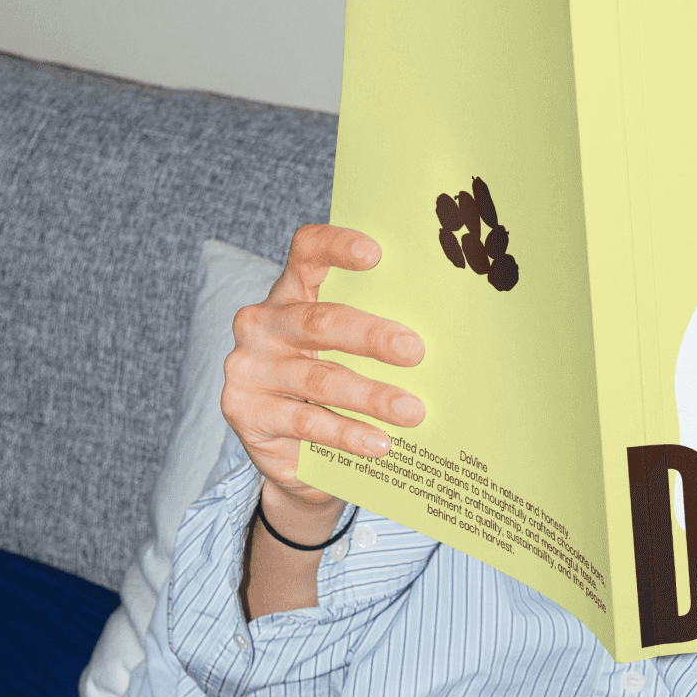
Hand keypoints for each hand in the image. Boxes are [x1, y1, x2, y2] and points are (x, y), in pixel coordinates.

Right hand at [221, 223, 423, 516]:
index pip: (307, 253)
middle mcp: (263, 323)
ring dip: (371, 396)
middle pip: (320, 321)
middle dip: (372, 335)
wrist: (293, 450)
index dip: (337, 246)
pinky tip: (380, 443)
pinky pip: (306, 422)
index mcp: (292, 293)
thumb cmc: (331, 385)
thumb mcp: (347, 353)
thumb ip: (375, 335)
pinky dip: (348, 434)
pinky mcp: (247, 412)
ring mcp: (250, 367)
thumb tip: (449, 338)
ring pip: (319, 378)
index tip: (376, 253)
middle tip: (415, 351)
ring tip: (412, 411)